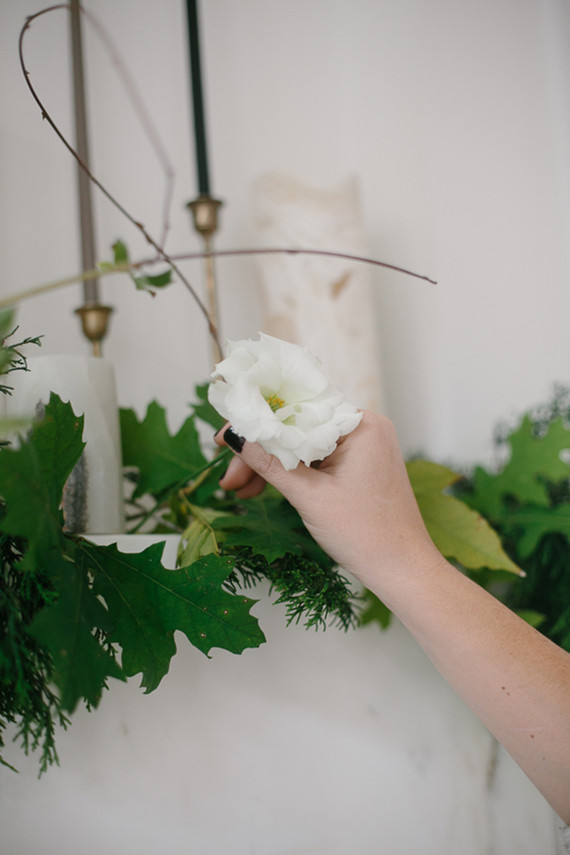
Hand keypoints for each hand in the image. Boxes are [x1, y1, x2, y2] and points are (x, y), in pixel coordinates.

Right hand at [216, 411, 440, 588]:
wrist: (403, 570)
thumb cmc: (367, 534)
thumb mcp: (309, 496)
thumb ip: (270, 462)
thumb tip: (235, 437)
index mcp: (360, 425)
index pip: (296, 410)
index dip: (256, 423)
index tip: (223, 439)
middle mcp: (365, 428)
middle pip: (297, 429)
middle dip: (261, 453)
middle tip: (229, 477)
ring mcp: (364, 447)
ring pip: (304, 446)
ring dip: (272, 466)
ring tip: (241, 490)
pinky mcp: (360, 466)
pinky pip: (318, 460)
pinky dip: (293, 474)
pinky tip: (265, 488)